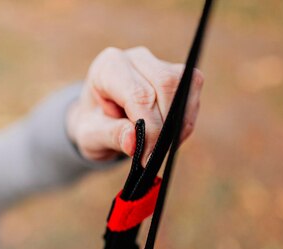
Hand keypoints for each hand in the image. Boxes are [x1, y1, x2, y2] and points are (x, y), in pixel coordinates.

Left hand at [66, 46, 203, 165]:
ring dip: (180, 122)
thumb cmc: (92, 125)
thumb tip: (133, 142)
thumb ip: (110, 136)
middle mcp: (134, 58)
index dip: (150, 128)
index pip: (139, 94)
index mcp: (108, 68)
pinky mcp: (175, 73)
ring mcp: (157, 62)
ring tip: (161, 147)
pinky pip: (191, 92)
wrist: (97, 120)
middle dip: (166, 126)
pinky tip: (169, 138)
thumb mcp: (90, 136)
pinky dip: (185, 120)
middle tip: (155, 155)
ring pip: (185, 84)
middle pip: (166, 84)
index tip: (147, 157)